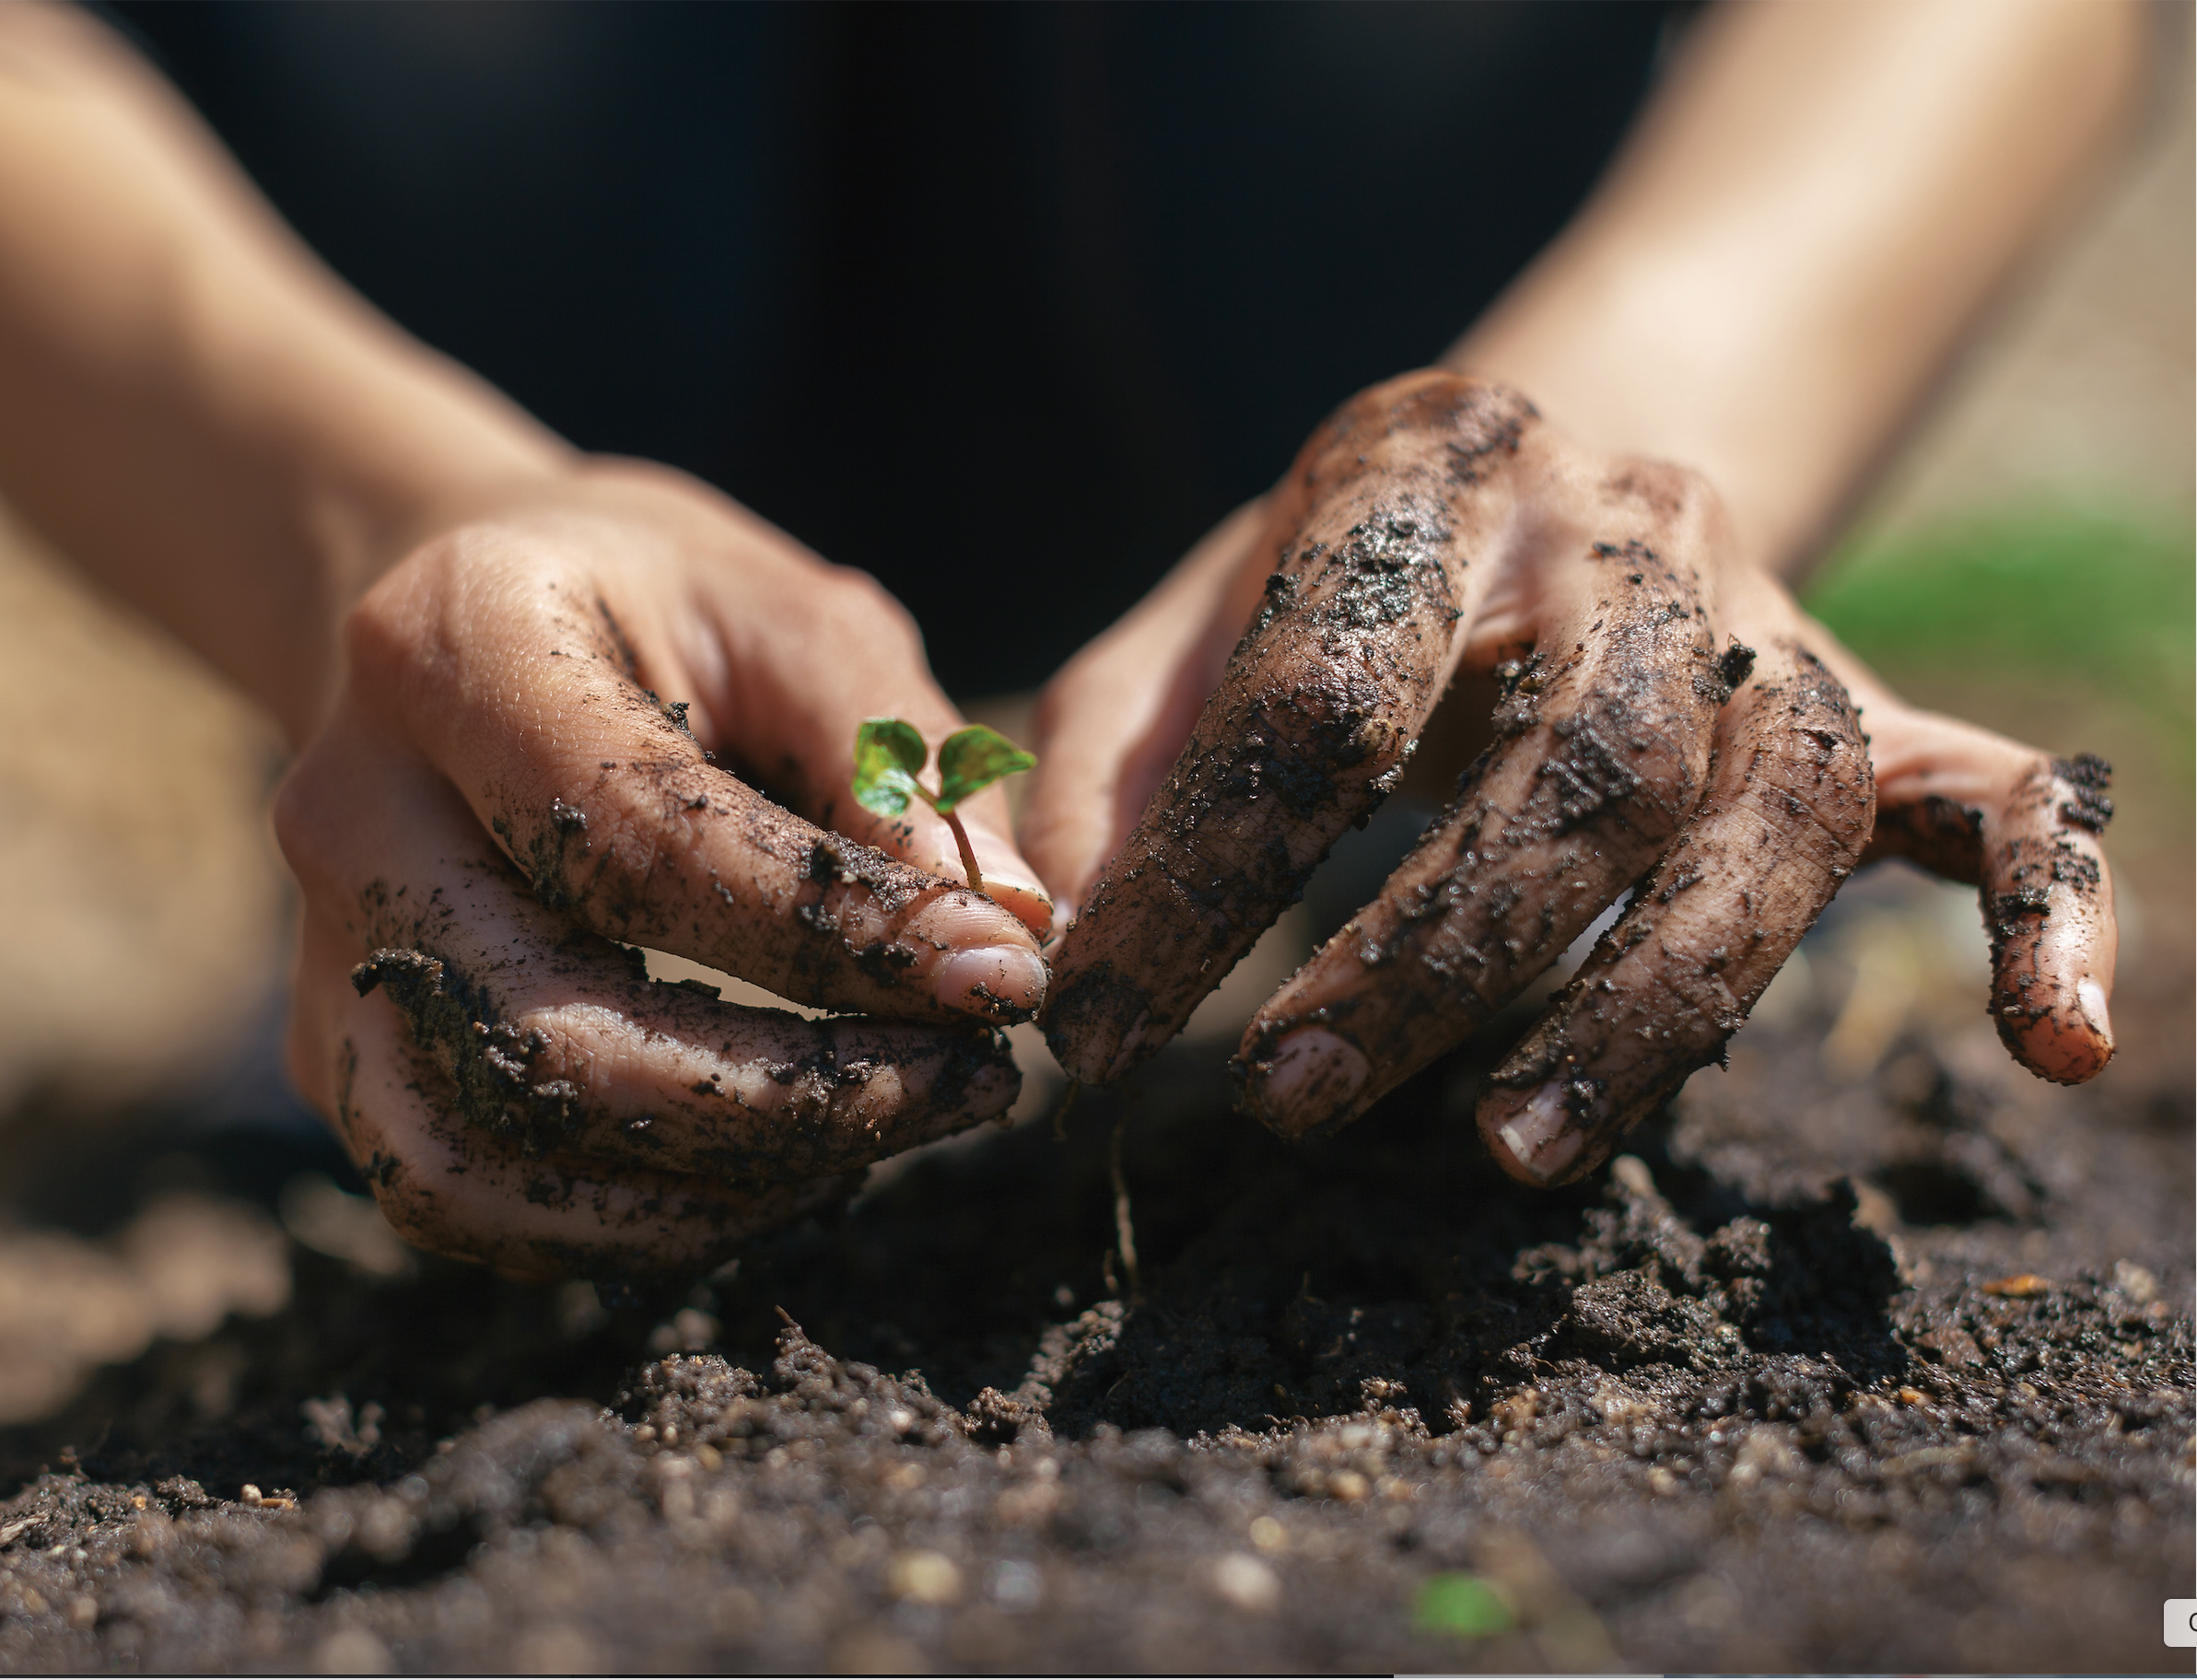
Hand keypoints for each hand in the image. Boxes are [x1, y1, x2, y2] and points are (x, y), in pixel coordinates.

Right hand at [274, 463, 1052, 1277]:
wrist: (470, 631)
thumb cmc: (663, 612)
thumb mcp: (795, 620)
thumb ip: (899, 761)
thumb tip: (1015, 928)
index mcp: (455, 650)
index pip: (642, 844)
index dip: (836, 939)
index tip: (1002, 976)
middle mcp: (349, 809)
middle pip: (551, 1038)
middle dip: (792, 1101)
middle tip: (971, 1086)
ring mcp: (327, 949)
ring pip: (493, 1159)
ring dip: (718, 1192)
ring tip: (886, 1129)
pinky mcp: (337, 1051)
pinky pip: (468, 1197)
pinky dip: (633, 1223)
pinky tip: (778, 1169)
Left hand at [1024, 372, 2115, 1183]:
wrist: (1550, 447)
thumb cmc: (1339, 569)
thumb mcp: (1200, 605)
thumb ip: (1111, 754)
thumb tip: (1041, 939)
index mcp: (1427, 468)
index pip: (1313, 698)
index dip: (1192, 880)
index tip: (1088, 1034)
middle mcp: (1626, 524)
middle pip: (1573, 768)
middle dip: (1424, 959)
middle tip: (1279, 1096)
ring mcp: (1772, 615)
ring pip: (1757, 820)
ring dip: (1643, 1002)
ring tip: (1504, 1154)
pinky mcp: (1872, 702)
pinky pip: (2003, 801)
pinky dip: (2048, 916)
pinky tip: (2057, 1047)